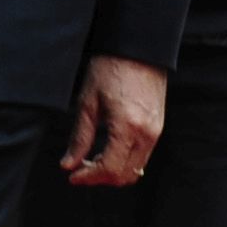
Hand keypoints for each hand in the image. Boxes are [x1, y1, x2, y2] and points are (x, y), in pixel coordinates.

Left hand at [60, 57, 165, 187]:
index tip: (73, 175)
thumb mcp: (88, 102)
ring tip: (92, 160)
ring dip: (113, 171)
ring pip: (136, 169)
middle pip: (125, 176)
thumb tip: (68, 164)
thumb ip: (79, 137)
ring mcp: (156, 131)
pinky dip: (125, 161)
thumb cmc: (110, 68)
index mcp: (127, 127)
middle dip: (101, 178)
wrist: (138, 47)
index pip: (110, 169)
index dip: (89, 178)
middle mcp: (146, 134)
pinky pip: (143, 156)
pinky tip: (108, 150)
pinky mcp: (158, 127)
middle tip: (80, 169)